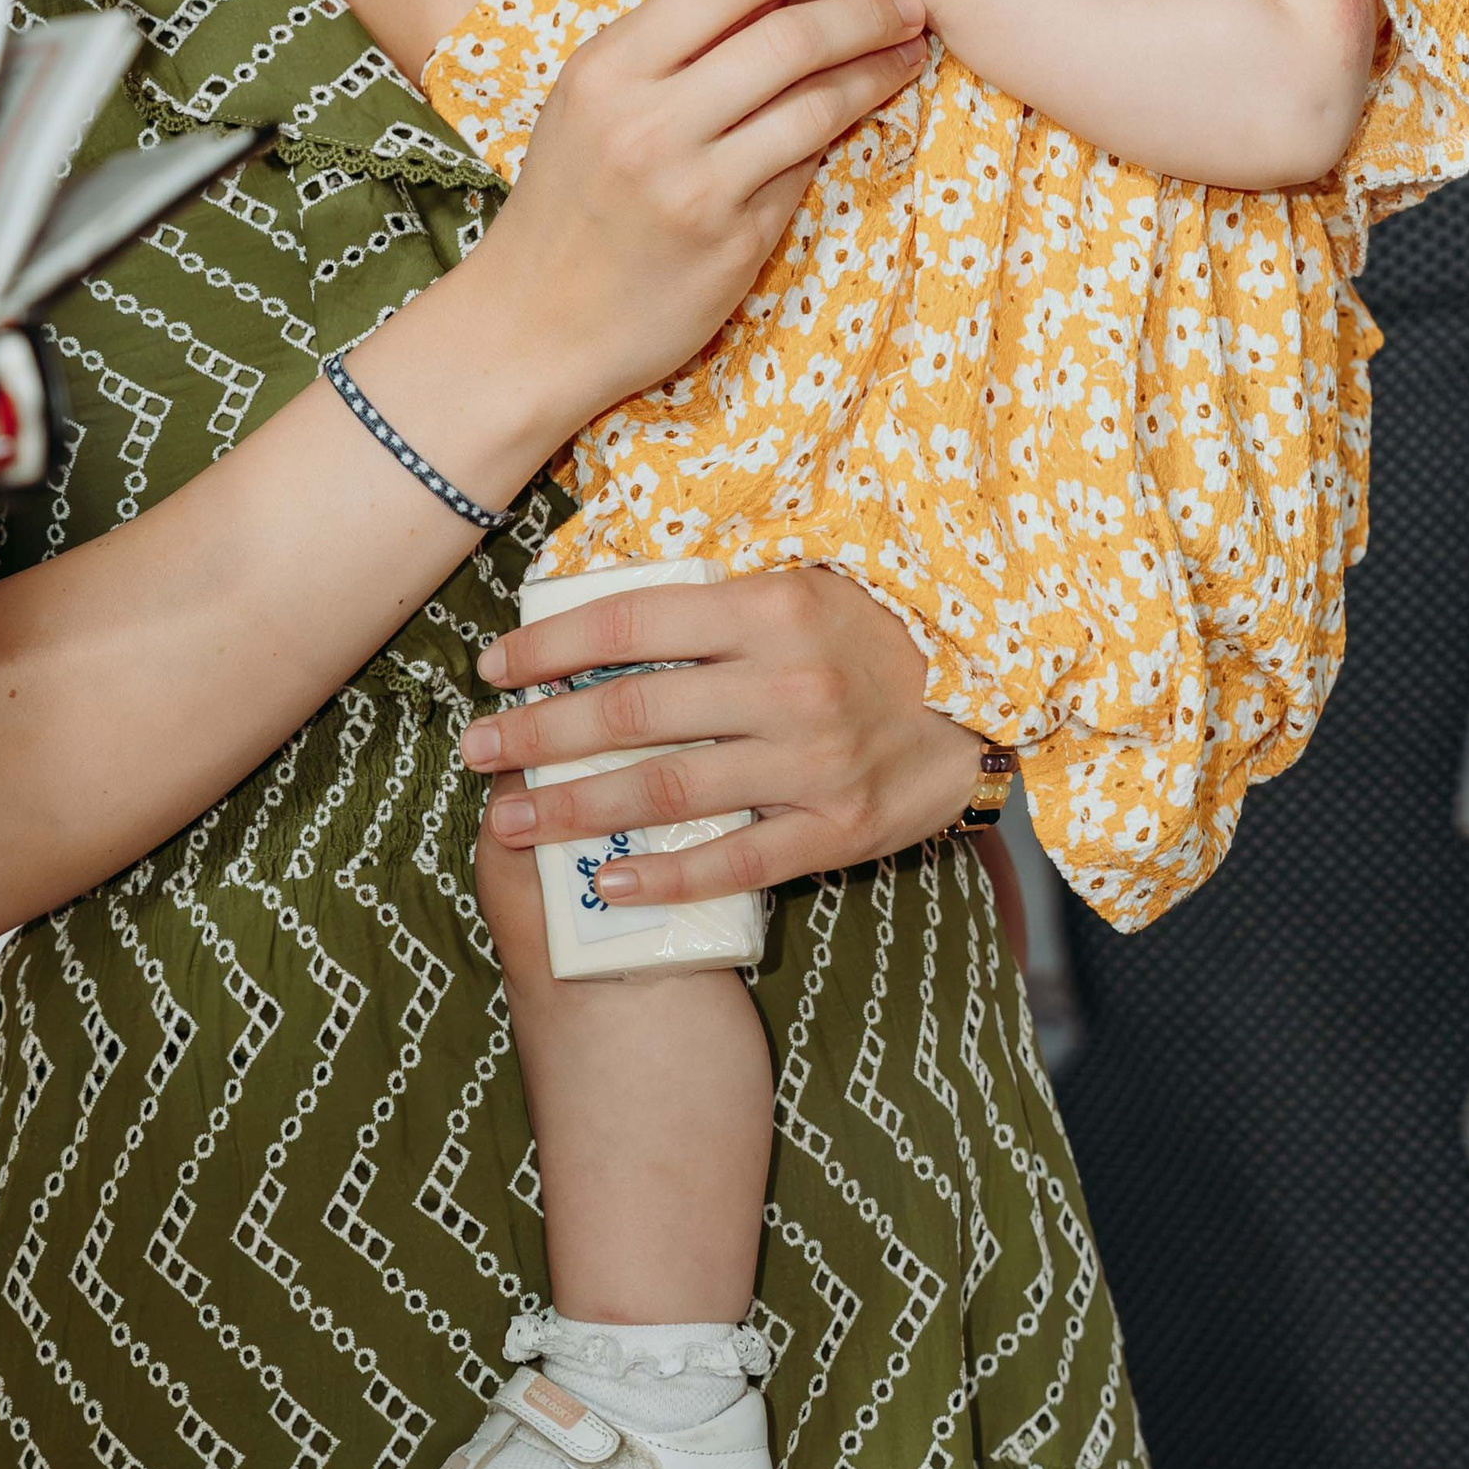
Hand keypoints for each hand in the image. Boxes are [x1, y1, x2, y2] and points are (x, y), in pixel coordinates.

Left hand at [457, 565, 980, 903]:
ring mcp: (813, 764)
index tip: (493, 668)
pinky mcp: (838, 829)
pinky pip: (735, 862)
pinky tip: (606, 881)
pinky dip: (665, 876)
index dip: (550, 647)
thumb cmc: (874, 634)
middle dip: (538, 734)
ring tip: (509, 820)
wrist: (992, 696)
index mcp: (771, 608)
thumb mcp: (799, 588)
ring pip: (667, 790)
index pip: (631, 625)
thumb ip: (712, 605)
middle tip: (475, 750)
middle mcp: (787, 685)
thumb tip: (596, 615)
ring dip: (575, 809)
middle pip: (632, 713)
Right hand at [469, 0, 927, 436]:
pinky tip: (866, 110)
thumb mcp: (588, 106)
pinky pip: (805, 167)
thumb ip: (661, 48)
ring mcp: (694, 186)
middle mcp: (648, 122)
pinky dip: (841, 131)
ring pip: (814, 103)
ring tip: (910, 48)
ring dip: (875, 68)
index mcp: (608, 70)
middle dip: (860, 8)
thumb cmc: (566, 203)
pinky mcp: (732, 242)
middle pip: (785, 37)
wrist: (534, 324)